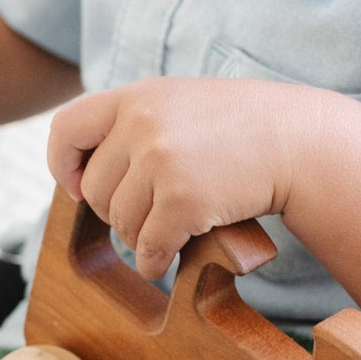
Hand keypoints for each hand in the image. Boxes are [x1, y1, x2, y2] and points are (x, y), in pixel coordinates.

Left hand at [46, 77, 294, 278]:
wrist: (298, 142)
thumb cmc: (239, 128)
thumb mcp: (179, 104)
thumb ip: (132, 124)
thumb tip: (79, 175)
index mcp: (136, 97)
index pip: (65, 130)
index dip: (63, 166)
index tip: (80, 186)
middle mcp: (143, 123)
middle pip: (95, 190)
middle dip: (115, 213)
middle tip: (146, 215)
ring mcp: (162, 160)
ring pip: (120, 223)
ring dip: (139, 238)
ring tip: (166, 231)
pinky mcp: (183, 199)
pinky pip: (148, 248)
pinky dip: (154, 262)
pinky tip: (168, 258)